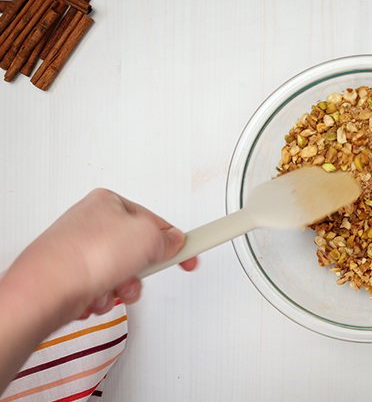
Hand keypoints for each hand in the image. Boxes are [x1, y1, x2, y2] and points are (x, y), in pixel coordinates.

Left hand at [8, 188, 197, 320]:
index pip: (156, 220)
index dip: (179, 237)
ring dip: (125, 285)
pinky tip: (96, 293)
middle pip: (140, 250)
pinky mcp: (74, 277)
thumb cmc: (84, 255)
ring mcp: (82, 252)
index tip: (197, 246)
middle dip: (143, 269)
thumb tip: (175, 243)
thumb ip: (168, 238)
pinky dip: (105, 296)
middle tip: (140, 270)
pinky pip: (105, 288)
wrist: (46, 290)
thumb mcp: (146, 236)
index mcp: (109, 203)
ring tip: (113, 284)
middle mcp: (93, 224)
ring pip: (124, 274)